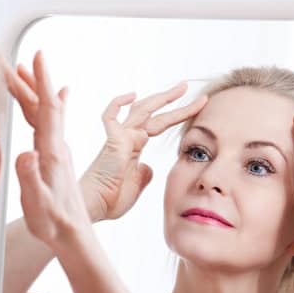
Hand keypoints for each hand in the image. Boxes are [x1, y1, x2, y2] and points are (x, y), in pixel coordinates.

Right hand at [9, 51, 91, 249]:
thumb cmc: (53, 222)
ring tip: (24, 70)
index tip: (40, 56)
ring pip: (46, 112)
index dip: (43, 82)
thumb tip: (25, 154)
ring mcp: (57, 152)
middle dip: (31, 80)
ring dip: (36, 90)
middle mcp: (57, 147)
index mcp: (52, 153)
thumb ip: (30, 178)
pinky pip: (52, 123)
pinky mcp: (56, 158)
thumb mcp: (37, 203)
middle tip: (13, 59)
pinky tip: (58, 96)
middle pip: (45, 105)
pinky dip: (51, 104)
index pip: (49, 109)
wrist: (71, 235)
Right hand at [80, 84, 206, 221]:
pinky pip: (111, 116)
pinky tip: (131, 95)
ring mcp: (120, 138)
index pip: (159, 124)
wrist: (96, 206)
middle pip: (153, 112)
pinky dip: (118, 103)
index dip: (177, 115)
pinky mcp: (111, 141)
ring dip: (162, 98)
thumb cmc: (112, 199)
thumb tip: (149, 166)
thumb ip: (145, 173)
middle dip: (171, 99)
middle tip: (185, 86)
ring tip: (181, 88)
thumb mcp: (137, 185)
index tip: (196, 107)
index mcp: (135, 148)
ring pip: (142, 110)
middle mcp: (128, 138)